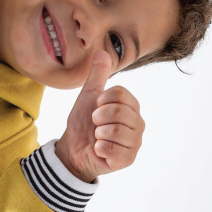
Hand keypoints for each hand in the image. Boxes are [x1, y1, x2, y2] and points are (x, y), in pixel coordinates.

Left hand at [55, 51, 145, 182]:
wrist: (73, 149)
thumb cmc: (83, 123)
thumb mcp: (88, 96)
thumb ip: (97, 75)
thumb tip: (102, 51)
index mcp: (132, 106)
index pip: (120, 94)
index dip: (101, 100)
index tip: (96, 107)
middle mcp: (138, 124)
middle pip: (119, 112)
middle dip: (98, 117)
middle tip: (95, 124)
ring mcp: (135, 143)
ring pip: (116, 131)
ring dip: (98, 133)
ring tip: (98, 137)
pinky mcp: (128, 160)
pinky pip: (113, 150)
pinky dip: (99, 149)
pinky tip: (99, 150)